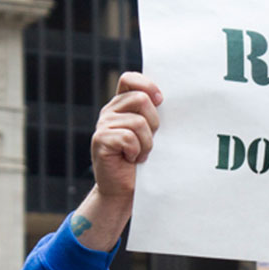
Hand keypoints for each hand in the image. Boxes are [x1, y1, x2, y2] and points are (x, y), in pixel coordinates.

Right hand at [72, 72, 161, 251]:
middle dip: (154, 122)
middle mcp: (110, 112)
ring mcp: (103, 125)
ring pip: (137, 122)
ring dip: (146, 142)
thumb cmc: (143, 162)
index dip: (146, 85)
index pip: (130, 79)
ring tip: (140, 154)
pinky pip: (129, 138)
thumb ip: (154, 115)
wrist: (125, 190)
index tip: (161, 100)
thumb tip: (167, 99)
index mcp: (123, 106)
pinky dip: (137, 151)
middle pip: (140, 99)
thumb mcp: (151, 134)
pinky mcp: (101, 140)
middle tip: (149, 141)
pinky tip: (132, 159)